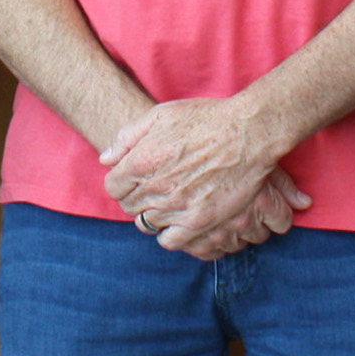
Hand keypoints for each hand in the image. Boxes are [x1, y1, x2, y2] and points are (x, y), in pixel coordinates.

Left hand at [101, 98, 308, 259]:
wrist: (248, 133)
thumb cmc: (206, 119)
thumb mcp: (161, 115)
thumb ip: (128, 136)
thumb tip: (106, 157)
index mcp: (141, 161)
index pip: (113, 186)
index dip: (121, 180)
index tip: (133, 177)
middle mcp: (154, 188)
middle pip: (129, 206)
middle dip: (136, 197)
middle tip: (153, 188)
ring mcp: (176, 207)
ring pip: (147, 224)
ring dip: (152, 215)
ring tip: (167, 203)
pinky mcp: (199, 222)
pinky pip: (170, 240)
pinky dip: (169, 233)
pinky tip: (178, 220)